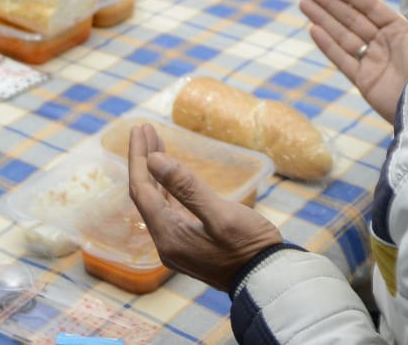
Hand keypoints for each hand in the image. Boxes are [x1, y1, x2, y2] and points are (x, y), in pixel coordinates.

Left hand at [127, 123, 285, 293]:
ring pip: (158, 202)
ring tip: (156, 143)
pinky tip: (171, 174)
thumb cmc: (250, 246)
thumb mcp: (221, 214)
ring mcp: (177, 245)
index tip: (139, 128)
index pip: (141, 189)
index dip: (138, 157)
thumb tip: (153, 159)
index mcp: (168, 235)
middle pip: (145, 194)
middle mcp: (166, 242)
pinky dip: (168, 188)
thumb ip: (186, 187)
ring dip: (156, 173)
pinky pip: (170, 211)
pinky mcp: (189, 245)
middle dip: (144, 160)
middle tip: (145, 129)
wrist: (269, 280)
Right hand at [302, 0, 407, 125]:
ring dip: (323, 19)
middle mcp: (385, 44)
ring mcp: (373, 63)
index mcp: (401, 31)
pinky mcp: (365, 82)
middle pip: (352, 19)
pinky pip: (343, 60)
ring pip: (343, 36)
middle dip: (330, 3)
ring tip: (304, 3)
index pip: (370, 8)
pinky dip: (328, 46)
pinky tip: (313, 30)